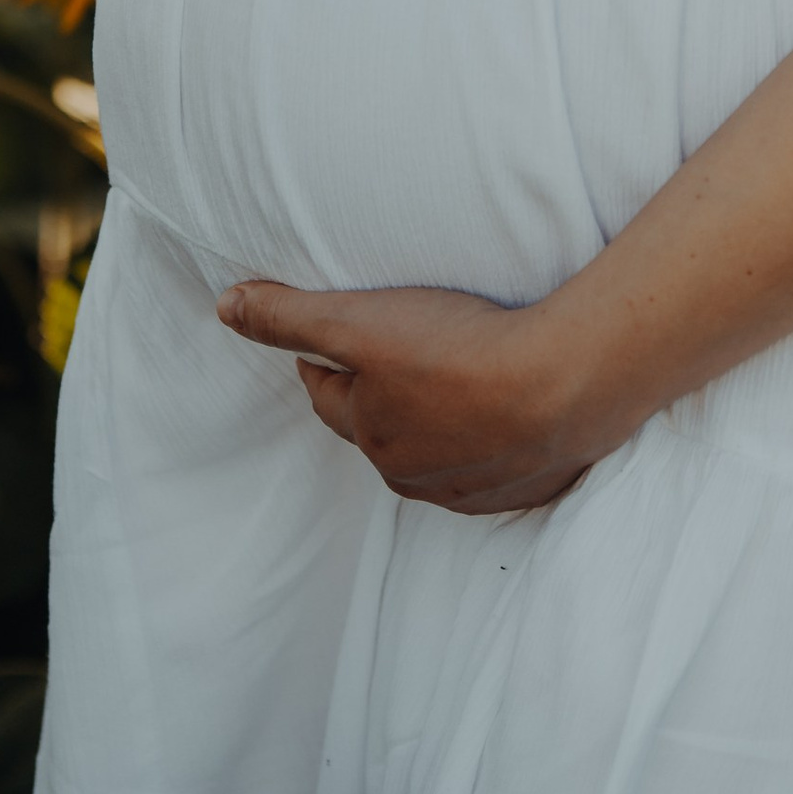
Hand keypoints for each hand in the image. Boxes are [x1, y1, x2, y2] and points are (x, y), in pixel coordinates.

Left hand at [217, 277, 617, 512]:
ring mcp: (477, 486)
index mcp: (373, 437)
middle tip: (394, 351)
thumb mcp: (357, 322)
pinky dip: (493, 439)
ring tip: (454, 375)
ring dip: (437, 420)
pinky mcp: (530, 484)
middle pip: (383, 428)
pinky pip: (496, 464)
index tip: (332, 338)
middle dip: (380, 396)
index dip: (325, 362)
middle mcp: (418, 476)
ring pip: (438, 450)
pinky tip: (509, 407)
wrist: (566, 383)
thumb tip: (226, 306)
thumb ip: (288, 316)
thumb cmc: (458, 350)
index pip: (331, 397)